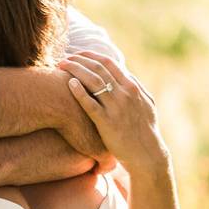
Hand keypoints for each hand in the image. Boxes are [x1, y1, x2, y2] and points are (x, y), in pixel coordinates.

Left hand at [63, 51, 169, 174]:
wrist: (146, 155)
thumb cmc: (144, 129)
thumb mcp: (145, 103)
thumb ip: (134, 86)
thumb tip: (123, 71)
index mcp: (132, 87)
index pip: (108, 63)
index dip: (90, 55)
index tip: (77, 54)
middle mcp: (125, 93)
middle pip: (98, 68)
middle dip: (78, 60)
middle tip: (63, 59)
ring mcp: (116, 107)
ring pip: (93, 81)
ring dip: (75, 70)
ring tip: (61, 66)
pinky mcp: (107, 122)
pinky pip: (90, 104)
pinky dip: (79, 92)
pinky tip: (69, 84)